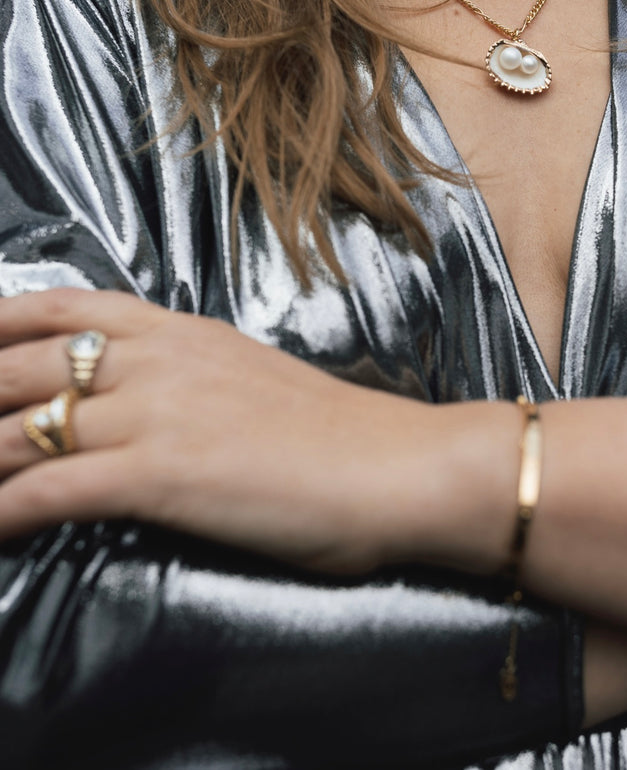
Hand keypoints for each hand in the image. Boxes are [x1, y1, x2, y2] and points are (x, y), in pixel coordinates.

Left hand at [0, 288, 467, 570]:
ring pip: (27, 425)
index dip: (3, 321)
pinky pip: (54, 487)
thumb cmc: (339, 435)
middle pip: (28, 364)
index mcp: (185, 332)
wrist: (397, 465)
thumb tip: (151, 399)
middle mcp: (160, 360)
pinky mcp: (164, 473)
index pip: (68, 306)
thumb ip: (195, 377)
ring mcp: (159, 413)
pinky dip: (7, 510)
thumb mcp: (254, 380)